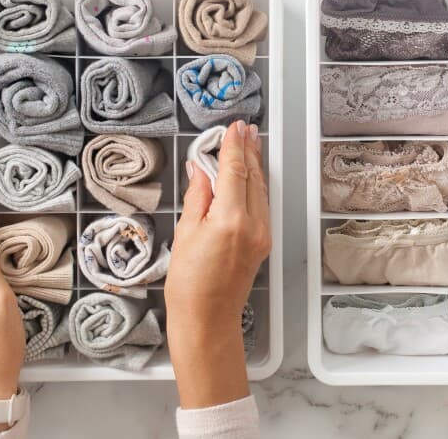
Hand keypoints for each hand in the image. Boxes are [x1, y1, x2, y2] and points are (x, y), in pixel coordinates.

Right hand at [165, 120, 270, 408]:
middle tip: (245, 128)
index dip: (233, 147)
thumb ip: (198, 198)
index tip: (232, 128)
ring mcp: (261, 234)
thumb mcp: (185, 234)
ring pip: (261, 190)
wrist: (207, 320)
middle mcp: (253, 224)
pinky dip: (256, 185)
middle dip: (249, 150)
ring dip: (255, 165)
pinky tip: (250, 176)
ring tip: (251, 143)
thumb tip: (201, 171)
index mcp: (230, 220)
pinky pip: (262, 205)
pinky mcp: (262, 243)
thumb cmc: (189, 285)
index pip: (235, 172)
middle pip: (253, 177)